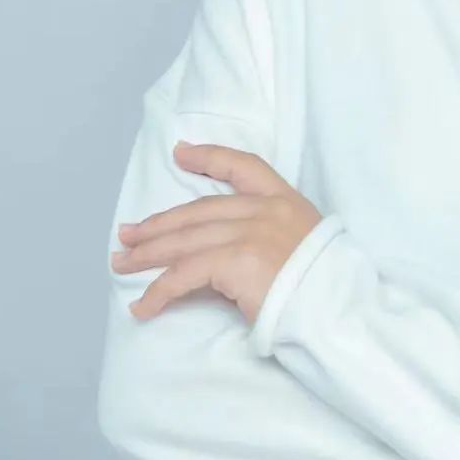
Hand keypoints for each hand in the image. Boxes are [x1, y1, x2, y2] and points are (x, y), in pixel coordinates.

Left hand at [110, 140, 323, 326]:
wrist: (337, 307)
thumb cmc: (324, 286)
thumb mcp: (300, 247)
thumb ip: (264, 240)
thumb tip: (216, 259)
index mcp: (286, 200)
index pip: (244, 166)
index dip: (209, 157)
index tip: (180, 151)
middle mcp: (266, 209)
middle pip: (199, 210)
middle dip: (159, 224)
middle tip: (126, 234)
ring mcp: (250, 232)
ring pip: (185, 240)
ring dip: (148, 255)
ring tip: (121, 264)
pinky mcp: (236, 260)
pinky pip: (185, 275)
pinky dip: (159, 292)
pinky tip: (143, 307)